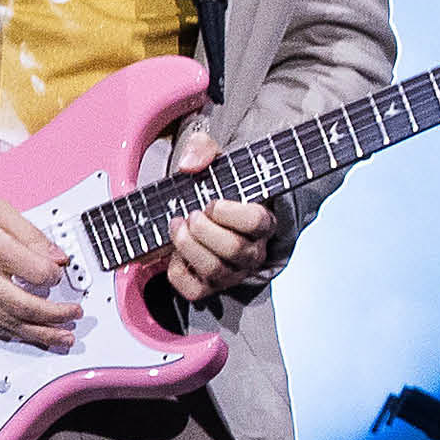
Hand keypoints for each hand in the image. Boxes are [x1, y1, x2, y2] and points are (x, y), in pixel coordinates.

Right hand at [0, 166, 80, 349]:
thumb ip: (30, 234)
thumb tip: (57, 256)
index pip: (36, 273)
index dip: (55, 277)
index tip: (60, 275)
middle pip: (25, 306)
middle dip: (56, 316)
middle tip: (74, 316)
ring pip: (8, 324)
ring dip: (40, 334)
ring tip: (61, 338)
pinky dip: (11, 333)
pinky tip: (27, 334)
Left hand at [163, 129, 276, 300]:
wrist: (207, 208)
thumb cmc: (217, 188)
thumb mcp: (215, 159)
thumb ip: (203, 149)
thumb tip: (188, 165)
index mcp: (264, 221)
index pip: (257, 223)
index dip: (231, 213)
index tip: (213, 202)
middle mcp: (253, 252)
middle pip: (234, 250)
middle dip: (204, 230)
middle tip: (192, 214)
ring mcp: (231, 273)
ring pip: (214, 270)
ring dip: (188, 246)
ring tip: (179, 226)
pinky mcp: (209, 287)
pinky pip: (193, 290)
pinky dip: (178, 271)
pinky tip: (176, 251)